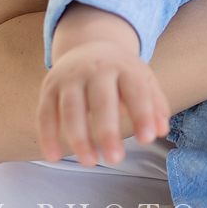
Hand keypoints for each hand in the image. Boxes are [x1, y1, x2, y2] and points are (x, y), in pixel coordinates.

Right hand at [37, 5, 169, 165]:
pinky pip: (45, 113)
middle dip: (108, 131)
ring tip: (90, 162)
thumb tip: (161, 131)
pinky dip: (47, 136)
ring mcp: (70, 77)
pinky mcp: (49, 87)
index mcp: (124, 66)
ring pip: (71, 109)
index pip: (135, 91)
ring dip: (79, 138)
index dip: (143, 115)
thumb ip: (156, 104)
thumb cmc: (122, 73)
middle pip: (101, 102)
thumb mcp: (144, 80)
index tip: (148, 139)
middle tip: (116, 159)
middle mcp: (96, 69)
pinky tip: (53, 157)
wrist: (89, 45)